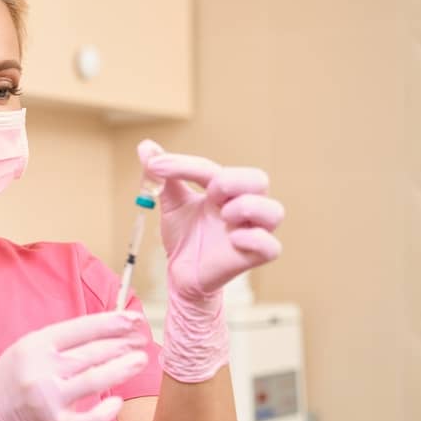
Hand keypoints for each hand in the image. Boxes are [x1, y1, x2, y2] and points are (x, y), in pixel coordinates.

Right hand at [0, 310, 148, 420]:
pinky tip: (117, 403)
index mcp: (35, 344)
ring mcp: (47, 397)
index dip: (110, 323)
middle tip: (141, 341)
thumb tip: (108, 331)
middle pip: (90, 353)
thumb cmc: (17, 375)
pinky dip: (103, 414)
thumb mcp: (30, 347)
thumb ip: (63, 341)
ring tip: (140, 360)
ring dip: (121, 369)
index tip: (133, 320)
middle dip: (120, 345)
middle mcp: (41, 368)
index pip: (80, 329)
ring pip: (92, 380)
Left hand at [137, 140, 284, 382]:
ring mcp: (251, 231)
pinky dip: (255, 239)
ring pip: (274, 211)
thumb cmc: (184, 236)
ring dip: (249, 207)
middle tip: (210, 193)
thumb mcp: (171, 204)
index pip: (213, 169)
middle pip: (259, 180)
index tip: (156, 167)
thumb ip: (163, 177)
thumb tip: (145, 146)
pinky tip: (234, 240)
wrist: (181, 274)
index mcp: (224, 190)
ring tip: (224, 216)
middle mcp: (243, 207)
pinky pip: (271, 247)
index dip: (185, 165)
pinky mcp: (253, 257)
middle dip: (233, 180)